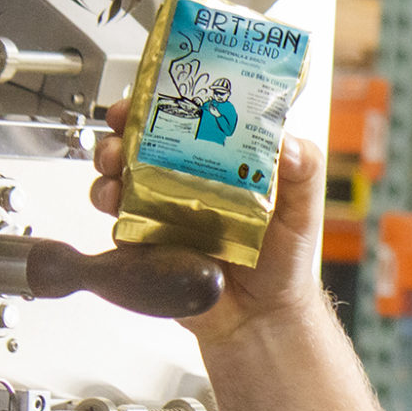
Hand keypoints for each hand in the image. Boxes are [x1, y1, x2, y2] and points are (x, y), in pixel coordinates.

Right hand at [90, 95, 328, 345]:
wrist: (259, 318)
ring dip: (108, 164)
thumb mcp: (303, 210)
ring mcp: (161, 210)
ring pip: (120, 174)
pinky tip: (115, 206)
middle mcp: (186, 180)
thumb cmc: (283, 262)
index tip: (151, 92)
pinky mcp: (144, 241)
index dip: (165, 101)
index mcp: (221, 163)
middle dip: (122, 128)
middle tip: (120, 128)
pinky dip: (107, 206)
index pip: (188, 119)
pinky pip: (115, 218)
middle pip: (142, 141)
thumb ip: (304, 172)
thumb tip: (289, 143)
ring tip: (114, 169)